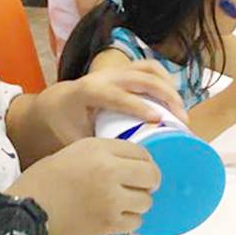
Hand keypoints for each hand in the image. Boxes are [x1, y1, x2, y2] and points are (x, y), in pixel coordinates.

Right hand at [9, 137, 160, 234]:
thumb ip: (102, 154)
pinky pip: (136, 222)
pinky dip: (129, 220)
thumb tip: (128, 162)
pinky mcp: (109, 224)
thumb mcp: (72, 153)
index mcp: (98, 149)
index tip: (140, 167)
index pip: (141, 152)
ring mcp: (112, 200)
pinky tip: (115, 216)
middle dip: (149, 181)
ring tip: (123, 202)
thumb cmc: (42, 182)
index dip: (144, 161)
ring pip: (147, 201)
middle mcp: (110, 171)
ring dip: (138, 202)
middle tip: (140, 185)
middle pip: (152, 175)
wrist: (26, 214)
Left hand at [35, 61, 187, 144]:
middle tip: (182, 120)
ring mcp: (115, 70)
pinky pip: (149, 68)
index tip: (157, 119)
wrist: (54, 103)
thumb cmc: (64, 124)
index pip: (116, 95)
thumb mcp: (74, 139)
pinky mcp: (124, 70)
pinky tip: (174, 98)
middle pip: (140, 77)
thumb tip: (123, 166)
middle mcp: (103, 76)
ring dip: (169, 87)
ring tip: (181, 110)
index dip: (138, 106)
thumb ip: (98, 149)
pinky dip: (165, 80)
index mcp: (88, 91)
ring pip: (149, 69)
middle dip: (165, 96)